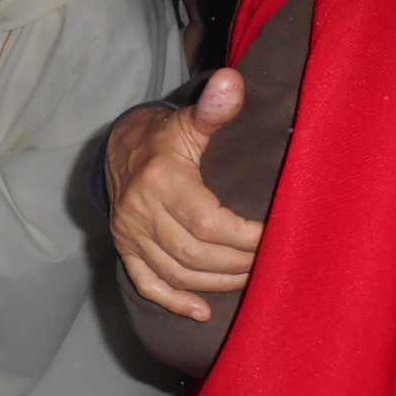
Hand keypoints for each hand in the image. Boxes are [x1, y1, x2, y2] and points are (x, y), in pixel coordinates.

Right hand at [106, 69, 264, 320]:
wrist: (120, 147)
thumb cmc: (168, 136)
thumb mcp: (191, 120)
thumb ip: (214, 108)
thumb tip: (232, 83)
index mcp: (161, 179)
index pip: (208, 223)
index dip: (245, 238)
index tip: (275, 236)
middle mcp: (139, 210)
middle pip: (195, 254)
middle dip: (239, 263)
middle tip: (272, 261)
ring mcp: (129, 233)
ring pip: (177, 273)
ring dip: (218, 282)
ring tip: (250, 277)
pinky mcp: (124, 248)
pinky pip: (147, 284)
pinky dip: (174, 302)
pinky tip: (202, 312)